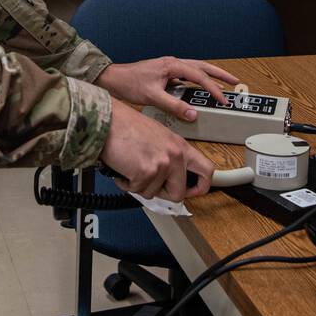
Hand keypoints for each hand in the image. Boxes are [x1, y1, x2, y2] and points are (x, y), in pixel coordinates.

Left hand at [95, 57, 240, 121]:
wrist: (113, 79)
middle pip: (203, 67)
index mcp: (172, 65)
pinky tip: (200, 89)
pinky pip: (187, 76)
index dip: (213, 89)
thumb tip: (192, 114)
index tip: (222, 99)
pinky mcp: (166, 73)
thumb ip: (174, 106)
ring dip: (210, 76)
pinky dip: (198, 81)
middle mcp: (173, 63)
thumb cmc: (129, 83)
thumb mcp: (153, 96)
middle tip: (235, 82)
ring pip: (196, 69)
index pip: (199, 76)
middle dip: (220, 74)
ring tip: (224, 83)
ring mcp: (170, 67)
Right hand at [99, 98, 214, 201]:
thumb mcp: (158, 137)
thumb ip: (169, 156)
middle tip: (149, 184)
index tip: (189, 191)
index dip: (200, 187)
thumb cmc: (126, 126)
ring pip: (153, 194)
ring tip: (131, 167)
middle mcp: (176, 154)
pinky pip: (137, 190)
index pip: (207, 170)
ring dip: (139, 186)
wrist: (108, 121)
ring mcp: (162, 164)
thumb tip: (171, 178)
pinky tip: (123, 168)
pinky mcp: (146, 172)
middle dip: (161, 194)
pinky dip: (126, 184)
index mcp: (180, 145)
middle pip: (179, 193)